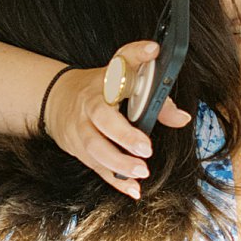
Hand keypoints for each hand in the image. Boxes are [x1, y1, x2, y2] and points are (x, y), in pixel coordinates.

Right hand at [43, 40, 190, 197]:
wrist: (59, 99)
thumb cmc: (102, 89)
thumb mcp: (125, 84)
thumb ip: (156, 98)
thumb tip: (182, 118)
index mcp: (105, 81)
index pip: (120, 64)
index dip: (136, 56)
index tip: (153, 51)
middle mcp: (90, 104)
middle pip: (102, 118)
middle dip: (124, 135)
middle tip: (146, 149)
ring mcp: (80, 128)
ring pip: (95, 148)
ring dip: (118, 163)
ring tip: (141, 172)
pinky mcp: (78, 149)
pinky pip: (96, 167)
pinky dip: (115, 181)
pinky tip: (133, 189)